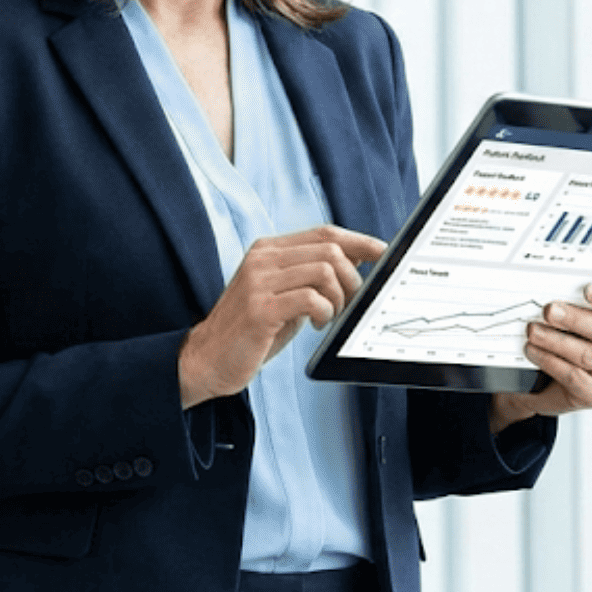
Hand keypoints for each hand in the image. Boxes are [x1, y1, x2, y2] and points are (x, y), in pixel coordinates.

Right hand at [178, 225, 387, 407]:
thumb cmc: (252, 330)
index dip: (359, 242)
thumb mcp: (283, 295)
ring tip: (328, 317)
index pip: (324, 233)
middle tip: (349, 305)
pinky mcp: (260, 308)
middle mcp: (262, 258)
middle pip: (329, 249)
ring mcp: (258, 281)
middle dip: (352, 279)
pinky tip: (315, 325)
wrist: (208, 358)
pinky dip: (324, 312)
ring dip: (339, 298)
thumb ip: (310, 276)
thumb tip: (356, 263)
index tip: (383, 254)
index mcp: (267, 250)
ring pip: (324, 270)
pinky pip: (311, 298)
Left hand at [489, 280, 591, 433]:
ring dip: (556, 341)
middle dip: (574, 318)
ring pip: (589, 355)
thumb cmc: (560, 339)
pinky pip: (575, 377)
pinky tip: (533, 351)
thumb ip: (566, 303)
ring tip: (533, 331)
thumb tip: (548, 290)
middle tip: (548, 310)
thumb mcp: (565, 319)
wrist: (542, 381)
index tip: (588, 289)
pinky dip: (550, 362)